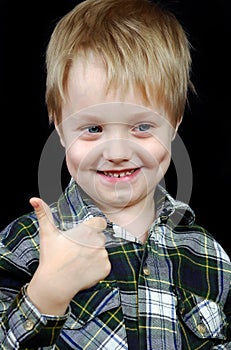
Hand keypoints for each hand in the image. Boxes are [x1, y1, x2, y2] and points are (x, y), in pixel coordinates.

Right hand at [27, 197, 110, 314]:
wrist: (55, 284)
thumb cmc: (51, 257)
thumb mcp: (47, 234)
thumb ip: (44, 214)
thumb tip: (34, 199)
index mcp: (87, 231)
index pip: (99, 222)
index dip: (91, 227)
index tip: (82, 235)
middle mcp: (98, 242)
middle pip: (100, 237)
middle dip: (91, 242)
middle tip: (76, 251)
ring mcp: (103, 256)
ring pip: (102, 251)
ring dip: (95, 254)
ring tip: (79, 261)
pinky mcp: (106, 269)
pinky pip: (105, 264)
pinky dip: (98, 267)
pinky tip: (85, 269)